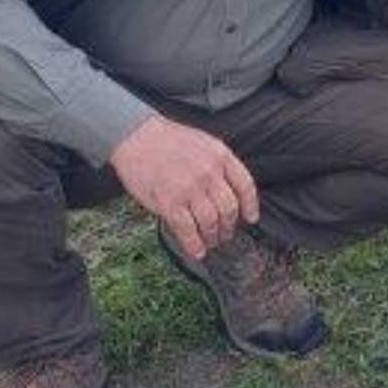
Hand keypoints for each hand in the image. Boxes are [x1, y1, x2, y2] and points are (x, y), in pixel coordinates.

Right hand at [109, 115, 258, 259]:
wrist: (136, 136)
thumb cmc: (168, 139)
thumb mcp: (204, 143)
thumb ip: (219, 165)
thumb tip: (229, 191)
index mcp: (221, 156)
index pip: (245, 186)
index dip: (250, 206)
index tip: (251, 218)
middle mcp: (209, 173)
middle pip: (229, 208)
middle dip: (230, 226)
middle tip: (226, 234)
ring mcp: (190, 188)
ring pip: (211, 221)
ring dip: (213, 237)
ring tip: (211, 242)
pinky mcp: (169, 202)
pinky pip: (187, 229)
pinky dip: (194, 244)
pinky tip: (197, 251)